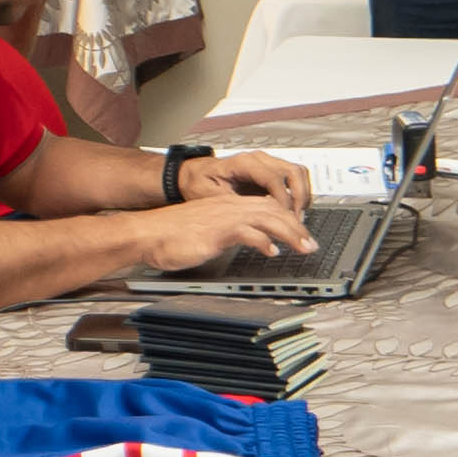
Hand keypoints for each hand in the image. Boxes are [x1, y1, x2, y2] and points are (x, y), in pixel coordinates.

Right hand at [139, 191, 316, 269]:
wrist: (145, 234)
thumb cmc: (170, 235)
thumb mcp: (208, 233)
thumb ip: (230, 234)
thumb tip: (248, 243)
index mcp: (228, 205)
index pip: (267, 206)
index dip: (288, 219)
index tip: (301, 234)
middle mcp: (229, 206)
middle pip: (273, 209)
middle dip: (297, 226)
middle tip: (311, 244)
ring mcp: (223, 216)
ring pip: (266, 217)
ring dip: (289, 233)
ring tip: (303, 247)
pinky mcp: (215, 230)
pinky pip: (246, 232)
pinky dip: (263, 241)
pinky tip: (272, 251)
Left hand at [183, 150, 313, 213]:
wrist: (195, 174)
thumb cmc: (199, 182)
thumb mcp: (208, 195)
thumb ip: (230, 204)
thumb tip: (249, 216)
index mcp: (244, 163)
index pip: (274, 179)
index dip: (283, 201)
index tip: (285, 219)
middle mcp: (259, 160)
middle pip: (293, 171)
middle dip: (299, 197)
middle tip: (297, 220)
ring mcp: (267, 163)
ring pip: (298, 173)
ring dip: (302, 195)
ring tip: (298, 217)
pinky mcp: (270, 172)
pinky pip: (294, 178)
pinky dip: (299, 194)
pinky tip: (293, 211)